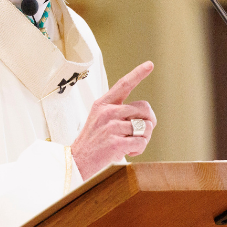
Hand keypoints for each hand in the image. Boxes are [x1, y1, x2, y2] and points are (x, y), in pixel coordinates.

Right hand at [70, 61, 156, 177]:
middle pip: (144, 108)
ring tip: (129, 144)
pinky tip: (128, 152)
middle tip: (141, 132)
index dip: (138, 74)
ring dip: (143, 139)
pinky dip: (139, 149)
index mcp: (103, 104)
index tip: (149, 64)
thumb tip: (145, 116)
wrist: (76, 161)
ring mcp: (111, 127)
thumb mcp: (100, 119)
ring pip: (145, 128)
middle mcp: (107, 112)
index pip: (123, 84)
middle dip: (149, 122)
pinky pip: (141, 142)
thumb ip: (119, 113)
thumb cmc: (92, 142)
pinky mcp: (116, 143)